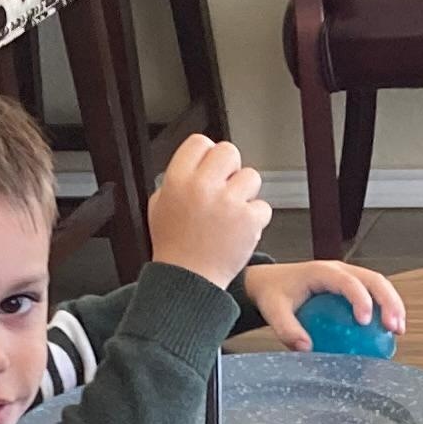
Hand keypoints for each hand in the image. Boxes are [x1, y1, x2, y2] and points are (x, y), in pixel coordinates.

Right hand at [146, 136, 271, 289]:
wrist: (188, 281)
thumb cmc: (174, 246)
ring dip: (245, 193)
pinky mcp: (249, 220)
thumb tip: (198, 162)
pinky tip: (240, 232)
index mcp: (177, 180)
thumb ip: (177, 180)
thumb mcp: (160, 206)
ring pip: (251, 176)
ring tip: (232, 214)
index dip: (207, 155)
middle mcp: (202, 186)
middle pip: (229, 151)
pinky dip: (255, 220)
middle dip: (230, 169)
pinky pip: (263, 206)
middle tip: (225, 190)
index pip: (200, 142)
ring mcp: (228, 203)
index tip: (209, 170)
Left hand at [243, 260, 408, 349]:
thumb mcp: (274, 311)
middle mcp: (340, 269)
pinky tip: (388, 332)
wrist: (271, 281)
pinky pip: (373, 294)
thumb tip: (306, 349)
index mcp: (322, 271)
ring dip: (393, 305)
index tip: (365, 322)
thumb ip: (287, 329)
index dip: (360, 299)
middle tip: (394, 328)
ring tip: (398, 330)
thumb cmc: (274, 294)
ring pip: (379, 284)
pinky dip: (384, 309)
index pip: (348, 281)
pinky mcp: (352, 284)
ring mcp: (349, 275)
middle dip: (389, 302)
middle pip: (373, 279)